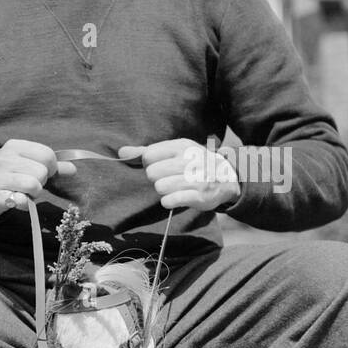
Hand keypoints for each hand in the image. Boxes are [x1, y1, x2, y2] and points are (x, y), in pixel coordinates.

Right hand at [0, 140, 77, 217]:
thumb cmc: (8, 175)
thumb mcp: (27, 164)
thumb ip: (51, 166)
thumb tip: (72, 170)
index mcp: (14, 146)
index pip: (47, 155)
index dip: (51, 167)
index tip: (43, 173)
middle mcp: (5, 159)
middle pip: (42, 172)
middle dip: (41, 182)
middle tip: (29, 183)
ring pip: (34, 185)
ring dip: (34, 193)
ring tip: (24, 192)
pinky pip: (23, 201)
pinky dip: (24, 204)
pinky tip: (16, 200)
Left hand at [120, 139, 241, 211]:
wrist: (226, 178)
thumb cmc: (193, 163)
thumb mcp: (174, 151)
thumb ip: (146, 152)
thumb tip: (121, 151)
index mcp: (182, 146)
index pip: (148, 156)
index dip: (150, 164)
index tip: (161, 166)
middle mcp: (190, 160)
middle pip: (152, 173)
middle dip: (157, 178)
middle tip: (169, 178)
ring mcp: (196, 178)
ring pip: (160, 187)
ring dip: (163, 190)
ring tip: (174, 187)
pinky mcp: (199, 196)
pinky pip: (169, 201)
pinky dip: (168, 202)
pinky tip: (175, 198)